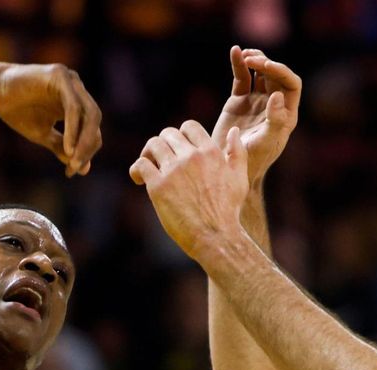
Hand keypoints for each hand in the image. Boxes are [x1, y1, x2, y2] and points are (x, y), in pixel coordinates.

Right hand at [0, 62, 102, 176]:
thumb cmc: (18, 111)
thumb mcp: (43, 134)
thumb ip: (62, 147)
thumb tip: (83, 169)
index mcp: (76, 102)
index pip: (92, 128)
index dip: (86, 151)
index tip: (72, 171)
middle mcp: (77, 89)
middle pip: (94, 121)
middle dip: (88, 148)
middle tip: (76, 167)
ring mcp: (70, 80)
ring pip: (89, 113)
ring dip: (84, 140)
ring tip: (73, 160)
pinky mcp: (60, 76)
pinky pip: (73, 107)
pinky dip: (73, 128)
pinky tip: (69, 147)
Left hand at [128, 121, 250, 260]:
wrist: (216, 236)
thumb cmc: (228, 211)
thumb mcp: (239, 178)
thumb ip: (237, 152)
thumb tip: (233, 131)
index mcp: (210, 152)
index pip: (189, 126)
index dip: (180, 135)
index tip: (177, 150)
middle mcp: (191, 156)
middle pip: (168, 134)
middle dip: (163, 145)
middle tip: (160, 160)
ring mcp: (174, 170)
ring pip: (153, 145)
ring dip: (148, 154)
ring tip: (148, 168)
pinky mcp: (158, 187)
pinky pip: (141, 165)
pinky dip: (137, 170)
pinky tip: (140, 180)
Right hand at [211, 46, 300, 184]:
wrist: (230, 167)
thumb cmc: (253, 161)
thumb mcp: (266, 143)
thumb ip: (275, 120)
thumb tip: (277, 96)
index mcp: (287, 114)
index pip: (291, 84)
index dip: (281, 71)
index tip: (266, 66)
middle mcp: (274, 104)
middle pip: (275, 74)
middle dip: (266, 63)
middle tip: (253, 59)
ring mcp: (256, 101)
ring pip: (259, 73)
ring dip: (254, 59)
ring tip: (245, 54)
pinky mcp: (239, 101)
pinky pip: (242, 78)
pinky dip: (239, 64)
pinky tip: (235, 52)